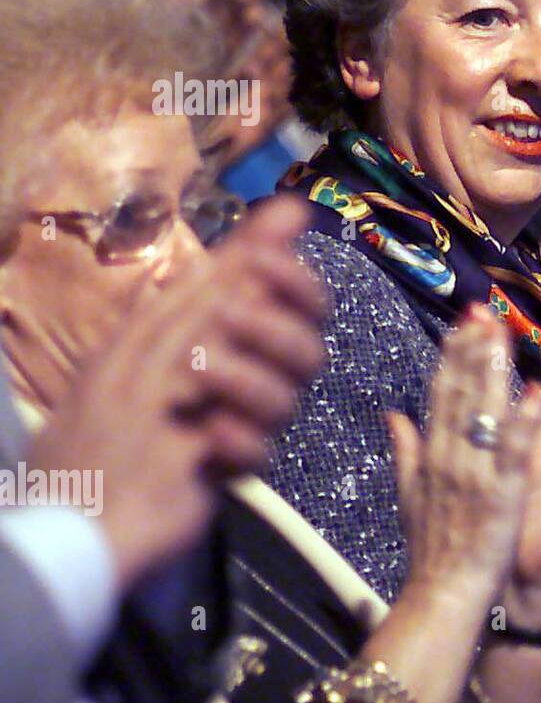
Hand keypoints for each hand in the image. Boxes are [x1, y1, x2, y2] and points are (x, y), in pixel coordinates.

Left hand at [30, 197, 326, 587]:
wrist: (71, 496)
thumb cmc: (112, 401)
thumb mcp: (163, 321)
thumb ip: (231, 268)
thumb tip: (292, 206)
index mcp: (234, 338)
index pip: (301, 301)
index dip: (295, 279)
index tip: (264, 264)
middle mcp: (248, 376)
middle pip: (307, 346)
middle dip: (272, 329)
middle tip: (224, 322)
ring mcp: (243, 422)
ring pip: (290, 395)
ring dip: (244, 378)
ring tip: (193, 380)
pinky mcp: (233, 468)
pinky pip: (262, 450)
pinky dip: (236, 438)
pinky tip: (203, 436)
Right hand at [387, 305, 535, 594]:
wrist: (442, 594)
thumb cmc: (432, 549)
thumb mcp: (409, 495)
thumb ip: (405, 450)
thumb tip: (393, 414)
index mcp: (431, 454)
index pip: (440, 393)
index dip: (452, 355)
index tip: (464, 322)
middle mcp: (449, 456)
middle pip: (459, 392)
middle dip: (471, 349)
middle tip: (484, 310)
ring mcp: (475, 473)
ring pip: (483, 412)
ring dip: (492, 370)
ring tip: (501, 333)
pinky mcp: (502, 493)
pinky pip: (514, 451)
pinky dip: (524, 421)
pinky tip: (535, 391)